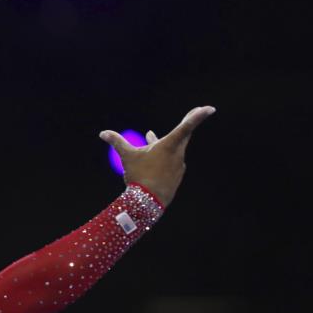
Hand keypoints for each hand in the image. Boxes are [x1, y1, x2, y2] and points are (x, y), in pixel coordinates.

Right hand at [99, 106, 216, 206]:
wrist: (148, 203)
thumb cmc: (139, 176)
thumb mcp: (127, 156)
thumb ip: (117, 142)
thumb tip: (103, 133)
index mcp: (168, 145)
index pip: (186, 126)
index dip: (198, 116)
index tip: (210, 108)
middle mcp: (177, 154)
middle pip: (183, 135)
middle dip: (186, 123)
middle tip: (194, 112)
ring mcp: (179, 166)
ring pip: (173, 149)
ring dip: (163, 143)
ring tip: (149, 137)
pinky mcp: (177, 176)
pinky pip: (171, 161)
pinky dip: (163, 157)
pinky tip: (153, 159)